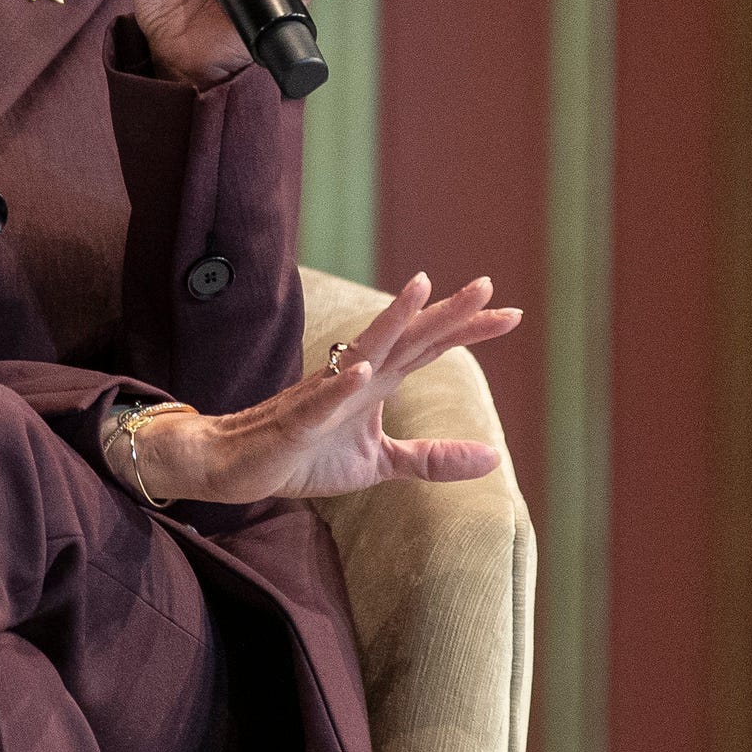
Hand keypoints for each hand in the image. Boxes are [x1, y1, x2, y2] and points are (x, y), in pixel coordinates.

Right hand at [129, 274, 521, 502]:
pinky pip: (321, 402)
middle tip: (488, 285)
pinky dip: (343, 387)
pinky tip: (366, 372)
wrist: (239, 466)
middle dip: (446, 313)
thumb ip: (433, 458)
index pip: (431, 347)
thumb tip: (495, 458)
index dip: (468, 330)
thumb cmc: (308, 455)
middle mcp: (356, 376)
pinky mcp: (297, 422)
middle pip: (409, 337)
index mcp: (379, 382)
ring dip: (394, 321)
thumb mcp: (382, 463)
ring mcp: (325, 395)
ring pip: (367, 351)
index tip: (512, 314)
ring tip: (424, 288)